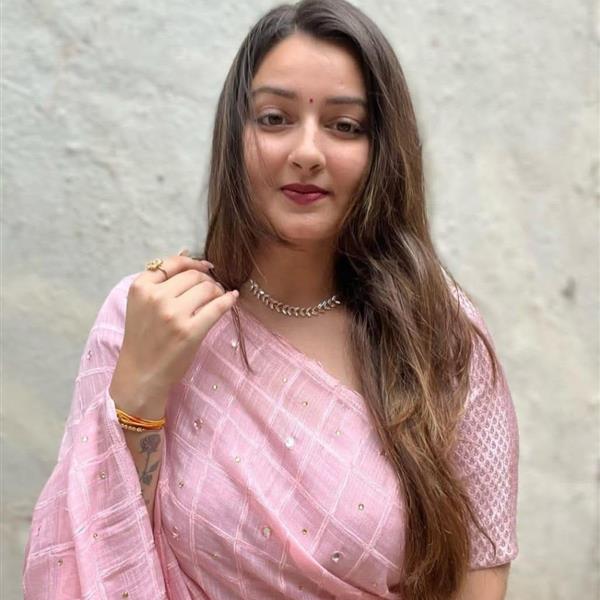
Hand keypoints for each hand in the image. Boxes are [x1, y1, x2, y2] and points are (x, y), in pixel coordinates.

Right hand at [109, 254, 237, 418]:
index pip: (174, 263)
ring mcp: (173, 314)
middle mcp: (156, 297)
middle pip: (194, 275)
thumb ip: (160, 281)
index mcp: (141, 288)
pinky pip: (218, 307)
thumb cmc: (143, 340)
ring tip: (218, 298)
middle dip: (207, 279)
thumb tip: (186, 252)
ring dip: (218, 290)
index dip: (194, 262)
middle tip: (213, 289)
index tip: (206, 267)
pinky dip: (228, 300)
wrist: (140, 375)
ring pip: (208, 288)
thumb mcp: (141, 305)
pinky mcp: (190, 331)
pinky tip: (232, 299)